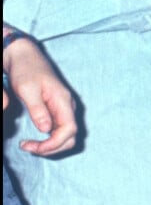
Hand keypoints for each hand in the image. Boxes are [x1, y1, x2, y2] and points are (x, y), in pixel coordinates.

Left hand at [3, 38, 76, 155]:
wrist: (25, 56)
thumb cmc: (25, 70)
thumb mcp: (27, 89)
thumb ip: (38, 109)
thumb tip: (46, 130)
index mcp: (63, 100)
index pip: (69, 130)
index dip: (53, 144)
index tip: (33, 147)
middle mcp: (67, 105)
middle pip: (70, 137)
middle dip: (52, 148)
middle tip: (28, 147)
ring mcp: (63, 107)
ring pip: (66, 136)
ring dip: (50, 146)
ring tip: (29, 145)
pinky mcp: (57, 109)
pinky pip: (59, 131)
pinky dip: (49, 141)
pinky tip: (34, 139)